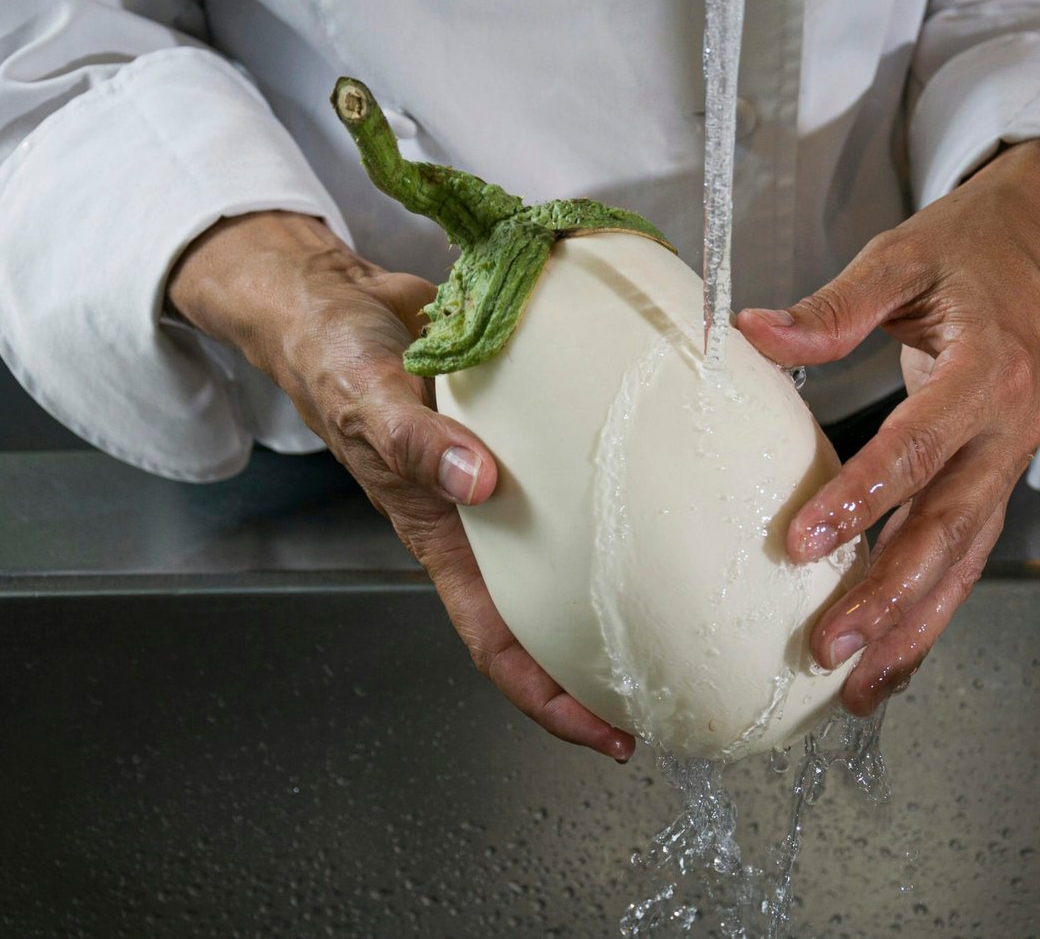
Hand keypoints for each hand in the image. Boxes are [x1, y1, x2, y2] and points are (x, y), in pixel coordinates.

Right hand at [167, 211, 634, 760]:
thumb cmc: (336, 363)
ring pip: (579, 542)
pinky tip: (675, 472)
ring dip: (633, 570)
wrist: (336, 303)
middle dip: (613, 656)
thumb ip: (419, 444)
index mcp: (444, 537)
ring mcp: (512, 476)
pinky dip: (628, 476)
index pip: (499, 643)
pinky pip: (585, 465)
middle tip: (689, 675)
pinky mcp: (534, 425)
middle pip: (557, 610)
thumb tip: (481, 484)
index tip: (610, 735)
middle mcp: (486, 519)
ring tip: (703, 589)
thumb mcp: (371, 401)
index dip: (550, 699)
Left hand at [738, 140, 1039, 714]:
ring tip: (857, 687)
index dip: (862, 498)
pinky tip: (888, 658)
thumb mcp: (901, 257)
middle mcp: (1010, 430)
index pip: (920, 447)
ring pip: (963, 560)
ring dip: (912, 626)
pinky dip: (928, 611)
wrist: (1033, 248)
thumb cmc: (965, 252)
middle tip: (829, 646)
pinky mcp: (993, 482)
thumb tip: (750, 332)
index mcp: (988, 371)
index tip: (801, 543)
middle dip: (890, 596)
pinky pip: (964, 557)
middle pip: (950, 528)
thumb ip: (833, 304)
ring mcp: (1008, 464)